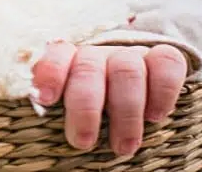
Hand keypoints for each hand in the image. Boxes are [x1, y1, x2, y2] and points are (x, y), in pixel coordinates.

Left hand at [32, 42, 187, 156]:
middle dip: (85, 107)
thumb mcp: (72, 112)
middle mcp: (99, 55)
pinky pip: (167, 62)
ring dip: (125, 112)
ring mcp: (131, 55)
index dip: (51, 72)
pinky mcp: (163, 59)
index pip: (58, 53)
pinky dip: (162, 90)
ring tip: (122, 147)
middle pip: (89, 68)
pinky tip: (155, 116)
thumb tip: (34, 143)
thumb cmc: (96, 113)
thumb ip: (60, 112)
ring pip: (127, 70)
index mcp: (71, 61)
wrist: (137, 94)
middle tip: (82, 142)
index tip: (47, 99)